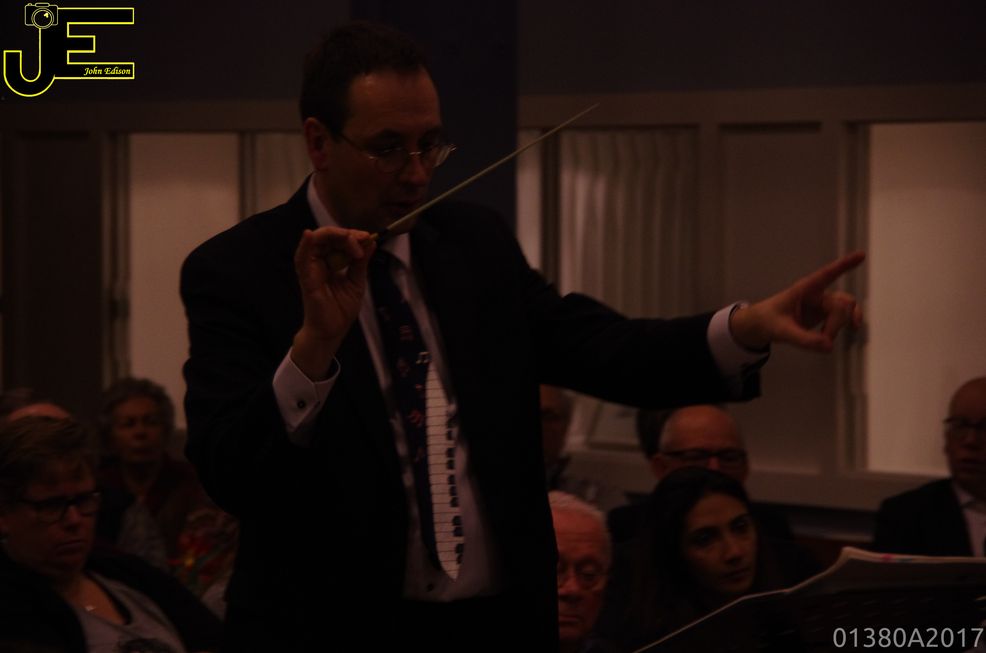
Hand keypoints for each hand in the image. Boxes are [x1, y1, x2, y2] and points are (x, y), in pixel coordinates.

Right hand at [291, 227, 374, 378]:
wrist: (332, 331)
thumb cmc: (341, 309)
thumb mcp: (357, 281)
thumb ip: (361, 262)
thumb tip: (370, 242)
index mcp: (331, 262)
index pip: (339, 241)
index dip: (353, 236)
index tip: (369, 239)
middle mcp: (319, 262)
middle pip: (328, 237)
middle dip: (346, 234)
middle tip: (362, 239)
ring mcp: (311, 268)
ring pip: (316, 241)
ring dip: (334, 236)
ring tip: (351, 238)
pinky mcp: (306, 278)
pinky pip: (301, 258)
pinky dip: (304, 244)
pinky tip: (310, 235)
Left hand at [729, 251, 864, 351]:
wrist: (762, 325)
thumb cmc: (769, 321)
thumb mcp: (782, 331)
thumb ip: (804, 339)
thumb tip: (829, 346)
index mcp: (805, 289)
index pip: (827, 275)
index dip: (844, 265)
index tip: (862, 254)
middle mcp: (817, 294)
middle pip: (842, 303)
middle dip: (838, 323)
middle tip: (824, 340)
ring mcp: (823, 304)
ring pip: (846, 310)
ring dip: (840, 326)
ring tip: (825, 340)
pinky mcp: (825, 315)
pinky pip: (843, 318)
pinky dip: (843, 327)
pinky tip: (835, 338)